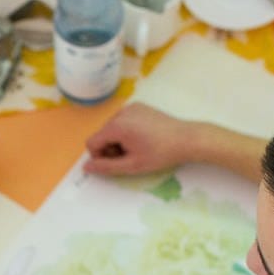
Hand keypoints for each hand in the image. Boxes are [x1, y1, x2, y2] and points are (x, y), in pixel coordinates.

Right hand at [84, 103, 268, 180]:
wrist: (187, 139)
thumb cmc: (160, 154)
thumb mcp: (132, 165)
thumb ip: (106, 167)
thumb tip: (86, 167)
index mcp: (117, 125)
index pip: (92, 142)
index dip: (100, 157)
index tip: (118, 163)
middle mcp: (120, 112)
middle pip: (102, 134)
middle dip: (110, 148)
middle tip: (131, 157)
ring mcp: (130, 107)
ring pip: (111, 128)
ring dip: (118, 141)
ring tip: (138, 148)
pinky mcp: (139, 106)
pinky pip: (123, 121)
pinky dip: (126, 132)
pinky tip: (142, 138)